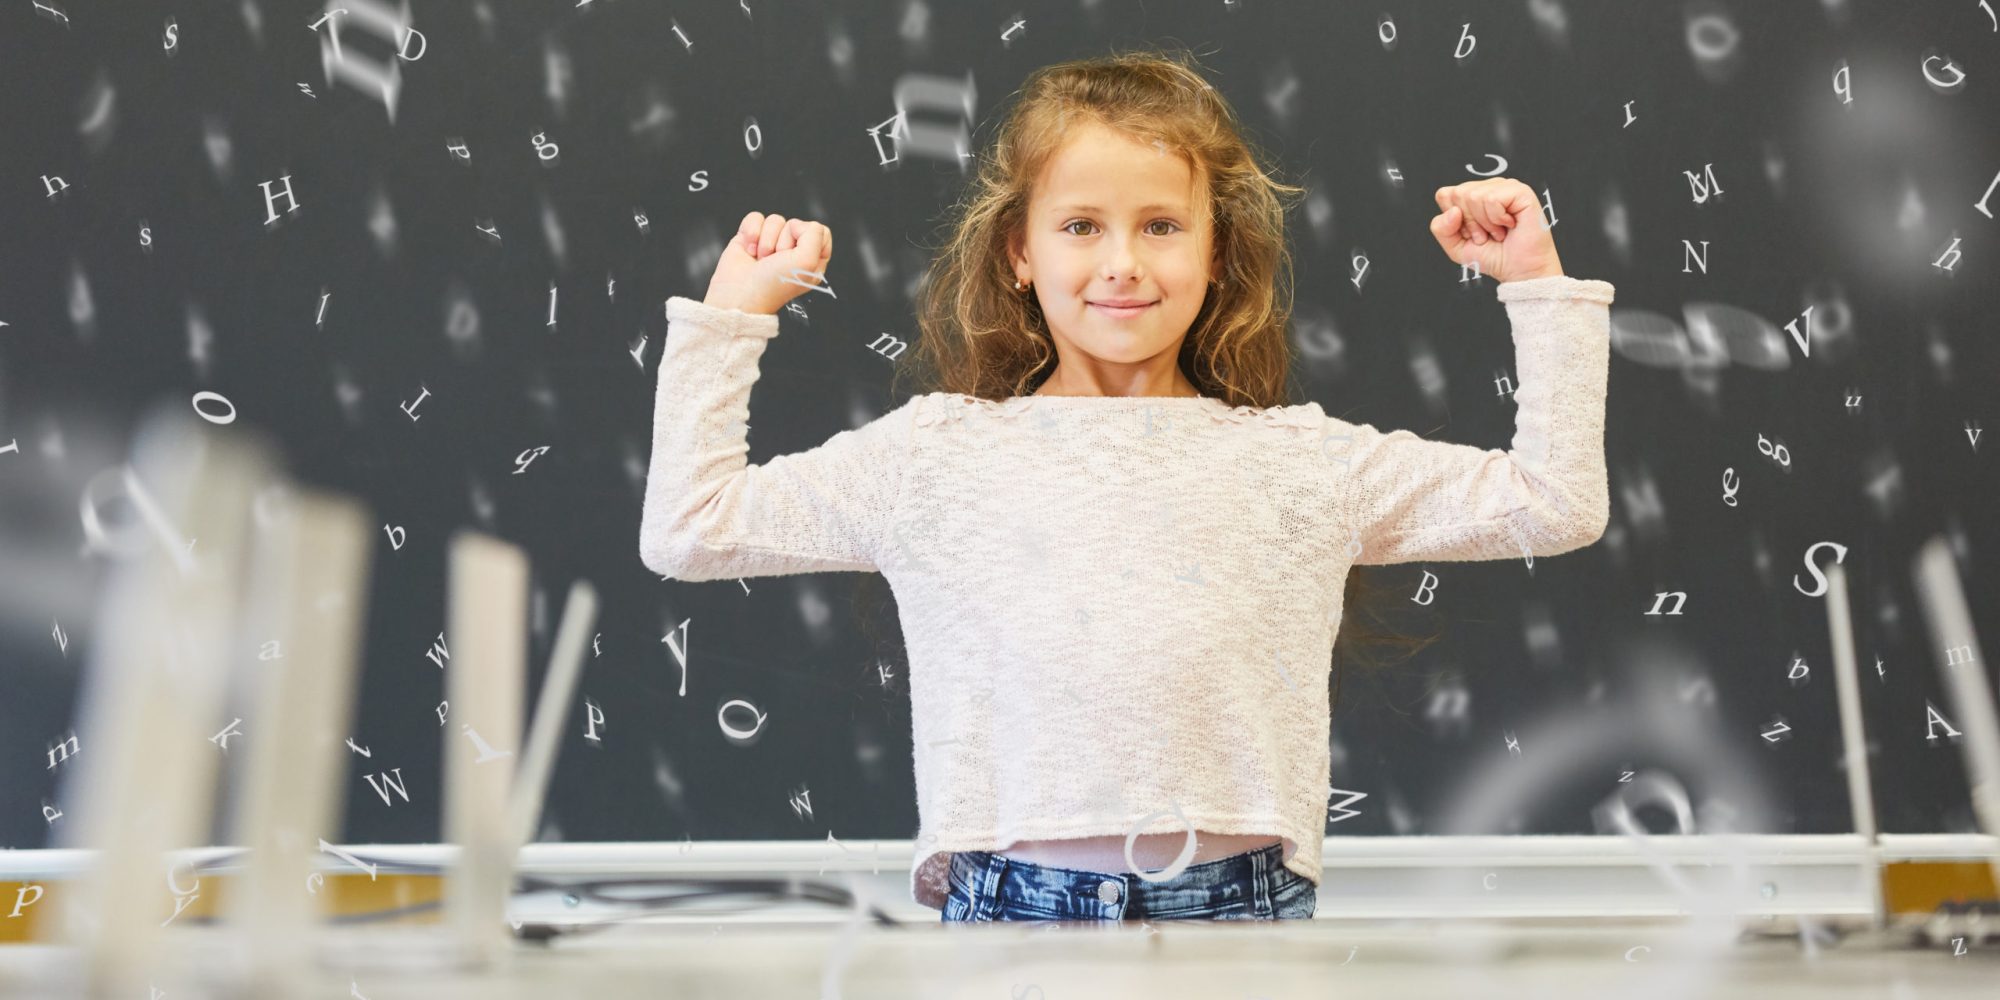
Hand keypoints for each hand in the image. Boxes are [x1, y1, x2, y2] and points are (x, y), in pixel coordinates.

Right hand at [702, 211, 832, 314]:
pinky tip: (749, 251)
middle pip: (795, 224)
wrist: (739, 295)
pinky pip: (755, 218)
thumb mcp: (807, 262)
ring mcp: (771, 243)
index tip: (797, 255)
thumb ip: (815, 235)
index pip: (820, 231)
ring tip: (761, 259)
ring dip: (766, 241)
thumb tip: (796, 224)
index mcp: (812, 260)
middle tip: (776, 261)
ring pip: (775, 220)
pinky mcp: (751, 238)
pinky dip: (751, 233)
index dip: (808, 238)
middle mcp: (792, 251)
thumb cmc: (774, 285)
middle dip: (783, 241)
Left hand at [1430, 178, 1563, 283]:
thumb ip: (1441, 229)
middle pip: (1458, 193)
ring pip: (1474, 196)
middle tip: (1487, 234)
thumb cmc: (1493, 257)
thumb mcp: (1456, 246)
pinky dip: (1497, 219)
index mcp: (1473, 196)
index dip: (1454, 220)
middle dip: (1470, 222)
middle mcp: (1488, 187)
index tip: (1472, 233)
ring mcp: (1505, 187)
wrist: (1520, 271)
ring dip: (1485, 223)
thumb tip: (1453, 211)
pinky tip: (1509, 224)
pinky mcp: (1520, 191)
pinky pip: (1492, 199)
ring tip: (1498, 232)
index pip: (1445, 194)